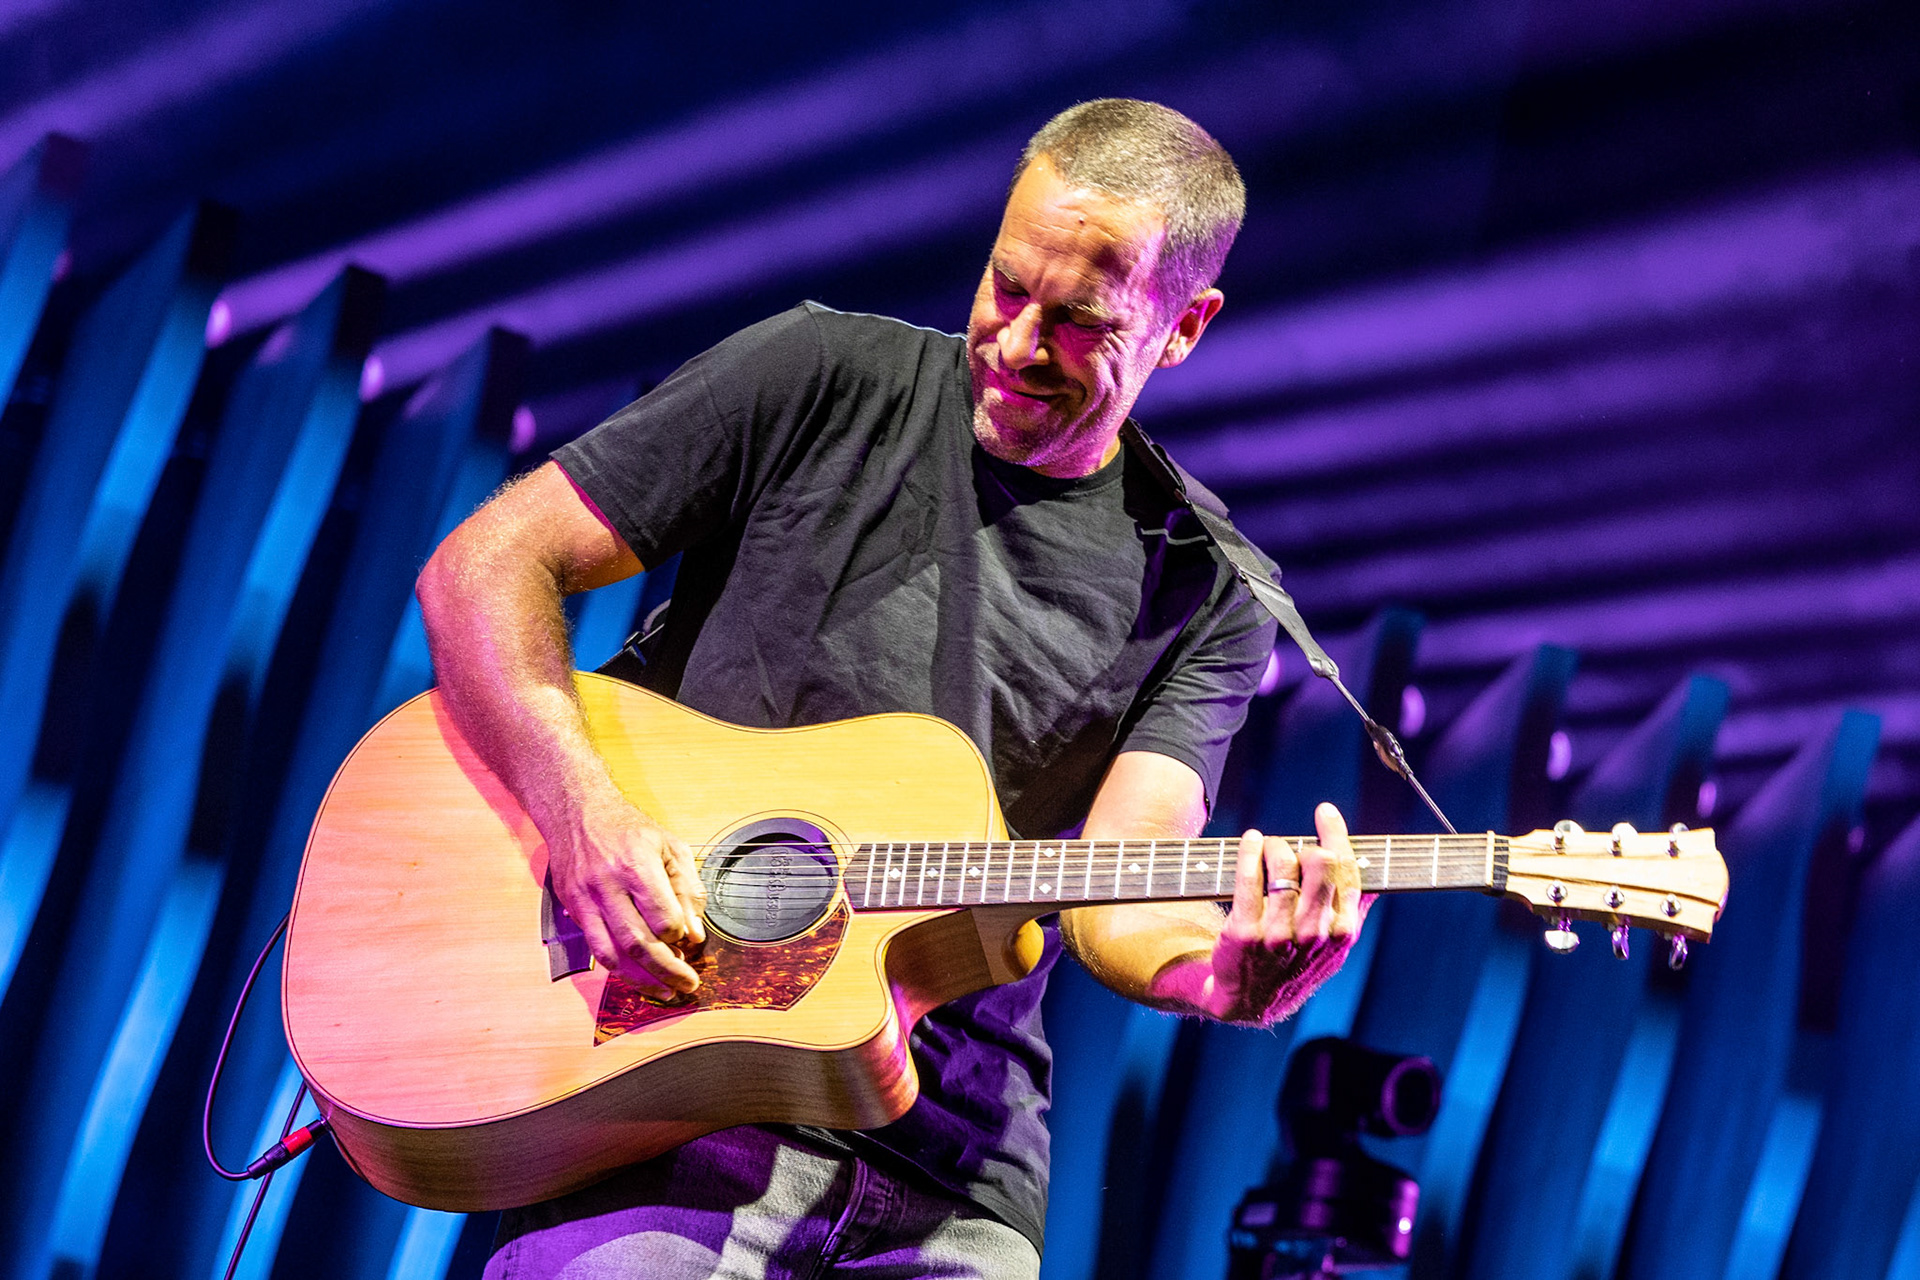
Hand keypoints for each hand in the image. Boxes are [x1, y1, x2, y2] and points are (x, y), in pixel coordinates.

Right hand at [545, 789, 707, 997]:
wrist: (578, 813)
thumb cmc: (629, 829)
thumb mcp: (670, 847)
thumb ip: (687, 890)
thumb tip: (695, 935)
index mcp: (636, 864)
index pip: (662, 918)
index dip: (679, 936)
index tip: (689, 941)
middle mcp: (607, 885)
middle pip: (638, 942)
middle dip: (667, 970)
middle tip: (687, 985)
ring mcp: (586, 900)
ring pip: (613, 953)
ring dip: (641, 979)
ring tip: (665, 992)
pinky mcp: (574, 910)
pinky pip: (596, 949)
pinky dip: (619, 968)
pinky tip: (638, 977)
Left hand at [1199, 801, 1366, 1024]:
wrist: (1250, 1001)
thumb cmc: (1295, 965)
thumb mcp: (1334, 949)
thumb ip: (1354, 914)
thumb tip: (1377, 883)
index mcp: (1342, 931)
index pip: (1348, 871)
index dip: (1336, 835)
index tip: (1325, 812)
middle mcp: (1315, 933)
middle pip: (1320, 862)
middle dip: (1305, 844)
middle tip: (1292, 847)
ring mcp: (1279, 933)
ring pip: (1283, 863)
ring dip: (1273, 845)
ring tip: (1266, 847)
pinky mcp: (1245, 932)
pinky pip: (1248, 877)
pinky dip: (1249, 849)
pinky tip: (1250, 841)